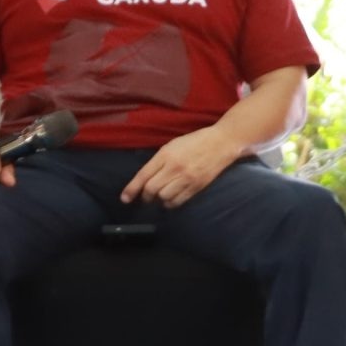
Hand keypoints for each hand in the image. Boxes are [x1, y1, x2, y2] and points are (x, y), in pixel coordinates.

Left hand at [122, 127, 247, 207]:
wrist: (221, 143)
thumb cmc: (195, 141)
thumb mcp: (172, 145)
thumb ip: (159, 160)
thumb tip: (145, 178)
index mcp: (165, 154)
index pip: (143, 175)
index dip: (131, 189)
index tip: (124, 199)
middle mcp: (174, 167)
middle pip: (151, 189)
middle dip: (145, 196)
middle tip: (146, 196)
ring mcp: (186, 178)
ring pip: (163, 197)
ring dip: (158, 200)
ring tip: (160, 196)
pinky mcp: (196, 187)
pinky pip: (178, 202)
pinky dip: (170, 203)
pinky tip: (170, 199)